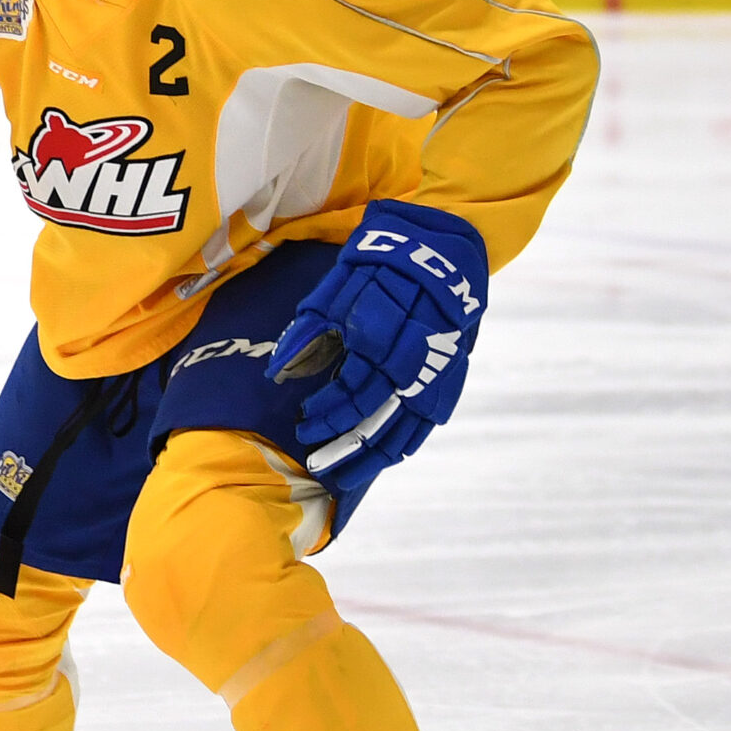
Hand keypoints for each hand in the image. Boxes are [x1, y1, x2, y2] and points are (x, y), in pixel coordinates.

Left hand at [270, 201, 487, 500]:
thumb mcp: (334, 291)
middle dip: (343, 443)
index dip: (325, 412)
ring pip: (405, 426)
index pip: (350, 388)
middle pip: (375, 415)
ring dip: (372, 456)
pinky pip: (429, 420)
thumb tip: (278, 374)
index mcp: (379, 333)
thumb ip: (307, 334)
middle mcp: (411, 356)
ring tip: (342, 477)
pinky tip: (384, 458)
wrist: (439, 253)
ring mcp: (437, 369)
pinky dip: (406, 443)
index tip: (303, 424)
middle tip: (315, 463)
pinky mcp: (452, 375)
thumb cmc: (376, 271)